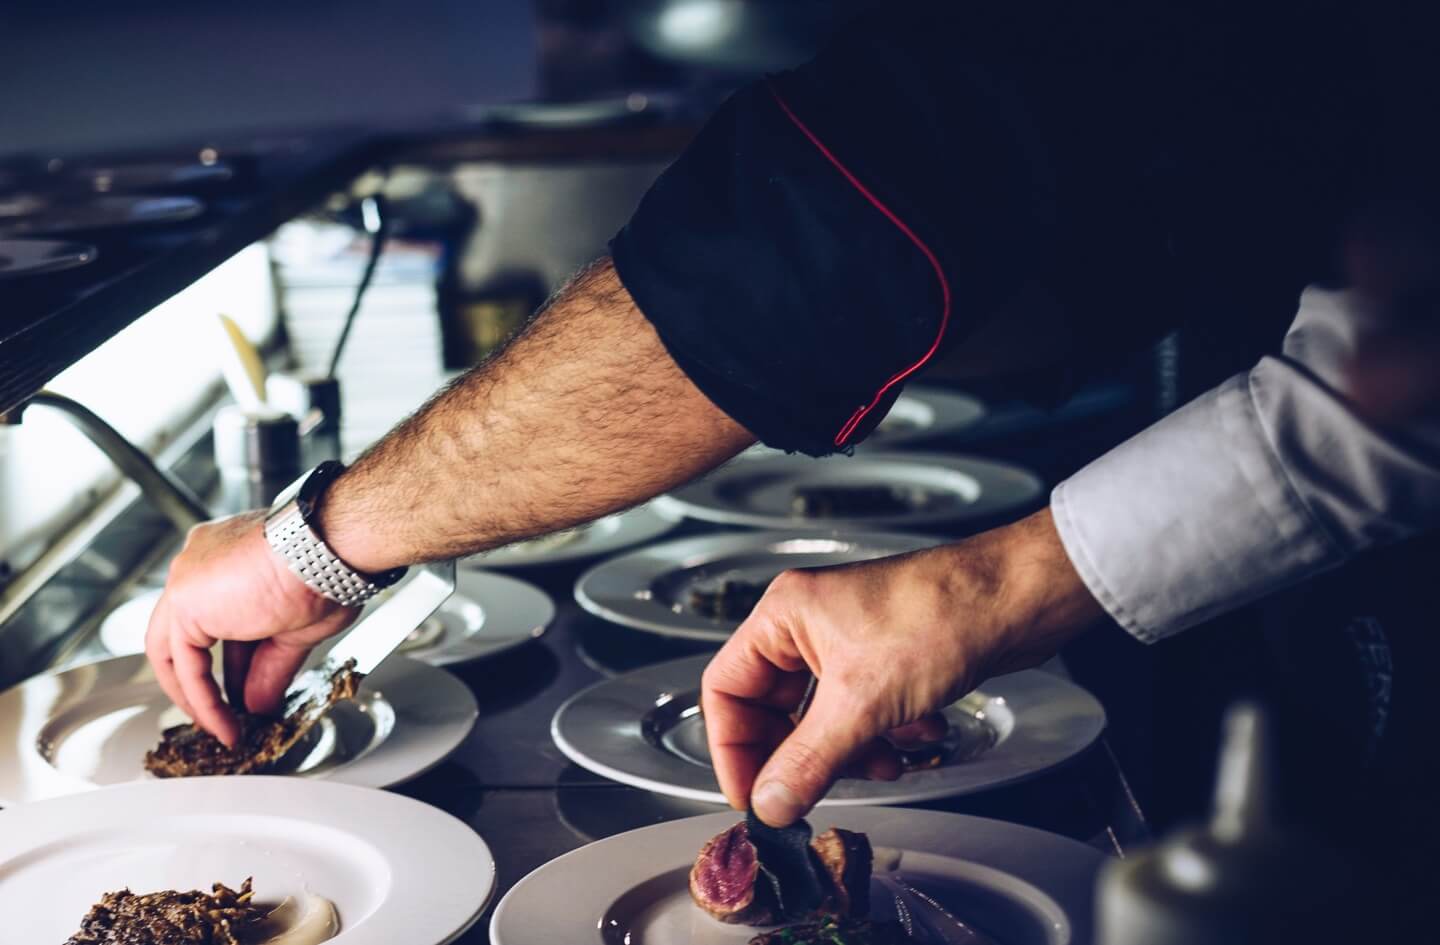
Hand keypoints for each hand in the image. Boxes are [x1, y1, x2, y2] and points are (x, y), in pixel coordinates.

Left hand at [145, 512, 358, 746]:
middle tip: (225, 714)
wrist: (327, 551)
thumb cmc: (327, 569)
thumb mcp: (298, 629)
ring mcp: (187, 580)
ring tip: (224, 728)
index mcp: (228, 557)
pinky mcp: (184, 603)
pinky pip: (185, 665)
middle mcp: (200, 564)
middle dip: (205, 681)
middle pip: (188, 634)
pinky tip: (224, 723)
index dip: (234, 661)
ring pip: (175, 650)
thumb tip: (260, 702)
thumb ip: (270, 667)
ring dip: (199, 696)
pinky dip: (203, 699)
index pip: (219, 619)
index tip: (245, 690)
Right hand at [701, 508, 1102, 825]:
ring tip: (884, 761)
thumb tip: (769, 804)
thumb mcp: (862, 703)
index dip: (732, 748)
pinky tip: (916, 736)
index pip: (725, 689)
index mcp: (784, 616)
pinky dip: (883, 735)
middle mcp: (810, 625)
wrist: (1017, 598)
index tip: (751, 796)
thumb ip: (808, 761)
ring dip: (850, 751)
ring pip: (822, 718)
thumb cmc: (942, 614)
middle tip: (813, 794)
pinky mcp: (886, 659)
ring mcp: (849, 641)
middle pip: (774, 710)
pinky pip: (862, 713)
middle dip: (802, 755)